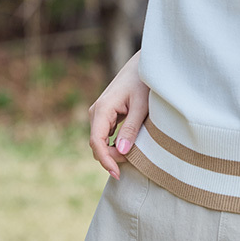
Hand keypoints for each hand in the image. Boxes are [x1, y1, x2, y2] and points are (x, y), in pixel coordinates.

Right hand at [88, 56, 148, 174]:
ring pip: (101, 142)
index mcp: (102, 109)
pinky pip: (105, 136)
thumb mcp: (141, 106)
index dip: (105, 160)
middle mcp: (96, 112)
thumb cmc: (143, 83)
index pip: (97, 142)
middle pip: (97, 145)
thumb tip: (122, 152)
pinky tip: (128, 148)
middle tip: (133, 161)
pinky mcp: (105, 116)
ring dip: (114, 152)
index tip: (117, 173)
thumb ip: (131, 128)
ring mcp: (99, 114)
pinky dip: (115, 145)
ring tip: (133, 155)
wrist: (142, 66)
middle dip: (112, 158)